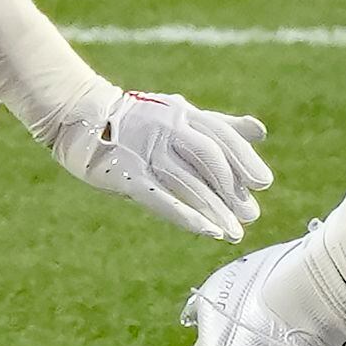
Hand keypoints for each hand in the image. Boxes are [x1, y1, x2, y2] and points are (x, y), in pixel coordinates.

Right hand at [46, 86, 271, 241]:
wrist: (82, 117)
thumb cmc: (140, 119)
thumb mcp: (182, 114)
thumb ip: (221, 124)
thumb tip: (260, 131)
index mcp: (183, 113)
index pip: (221, 136)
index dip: (244, 160)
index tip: (262, 183)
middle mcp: (168, 128)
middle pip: (209, 158)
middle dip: (232, 188)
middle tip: (252, 215)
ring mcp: (146, 151)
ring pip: (188, 182)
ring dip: (215, 209)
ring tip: (235, 232)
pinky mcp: (126, 175)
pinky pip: (162, 198)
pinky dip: (188, 215)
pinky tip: (208, 230)